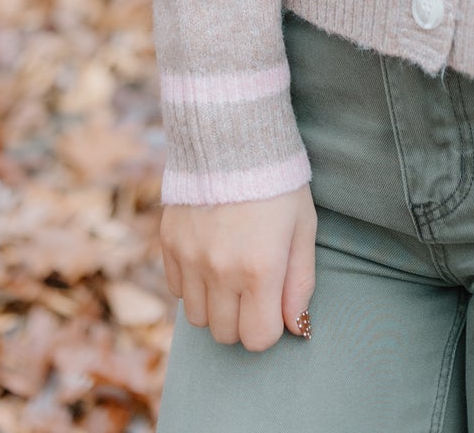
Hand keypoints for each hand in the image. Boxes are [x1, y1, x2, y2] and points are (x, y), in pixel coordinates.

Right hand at [159, 183, 315, 351]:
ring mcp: (191, 258)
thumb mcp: (303, 228)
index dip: (269, 328)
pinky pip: (177, 291)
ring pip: (198, 318)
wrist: (233, 135)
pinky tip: (210, 256)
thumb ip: (300, 282)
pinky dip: (193, 284)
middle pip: (225, 334)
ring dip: (216, 305)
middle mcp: (221, 270)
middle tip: (254, 287)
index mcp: (260, 268)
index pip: (258, 339)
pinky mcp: (170, 244)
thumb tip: (296, 327)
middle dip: (242, 320)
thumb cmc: (277, 182)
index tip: (274, 303)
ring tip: (231, 272)